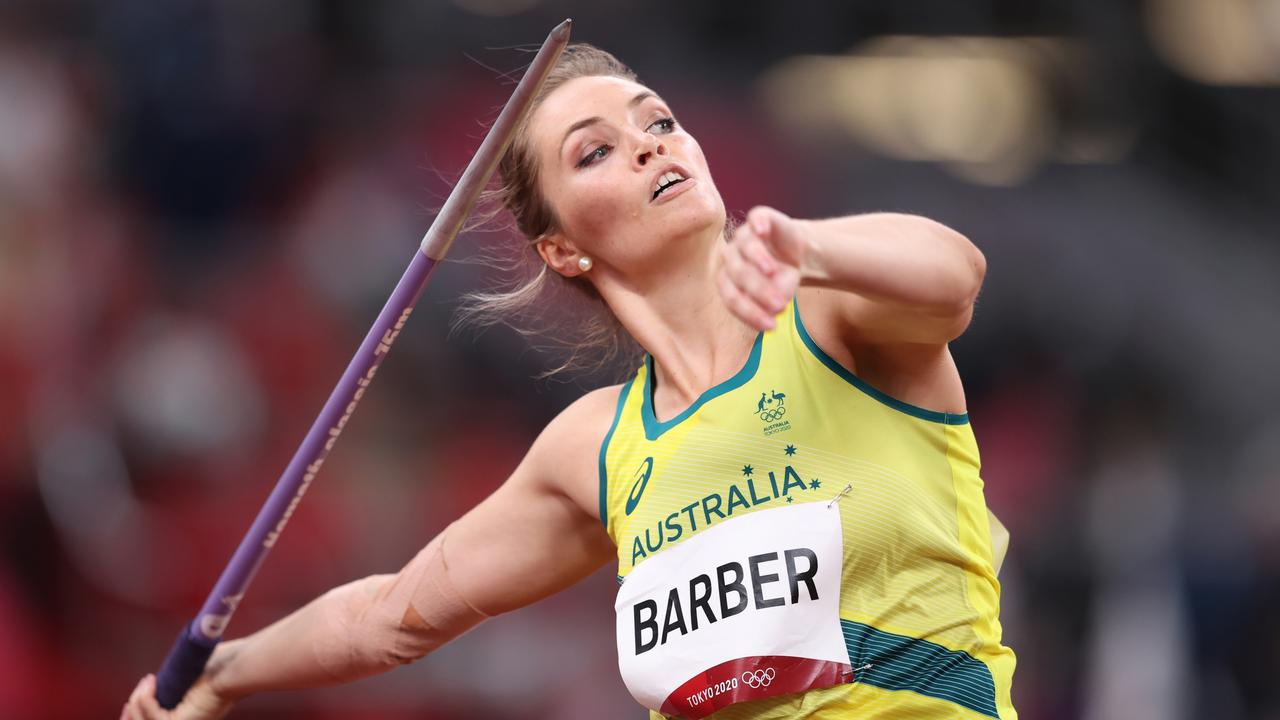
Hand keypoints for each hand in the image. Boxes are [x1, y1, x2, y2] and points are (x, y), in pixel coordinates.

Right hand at [121, 674, 233, 719]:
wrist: (234, 669)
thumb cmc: (224, 665)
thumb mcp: (194, 676)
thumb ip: (178, 681)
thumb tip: (160, 678)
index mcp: (190, 718)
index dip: (137, 716)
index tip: (131, 701)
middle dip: (131, 714)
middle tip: (131, 698)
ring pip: (142, 719)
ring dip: (138, 698)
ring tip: (148, 680)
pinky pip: (150, 713)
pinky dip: (144, 697)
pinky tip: (150, 681)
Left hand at [717, 206, 808, 330]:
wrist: (797, 253)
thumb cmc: (781, 278)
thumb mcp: (780, 294)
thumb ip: (773, 302)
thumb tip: (774, 310)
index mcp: (727, 279)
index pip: (731, 297)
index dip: (750, 312)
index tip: (772, 326)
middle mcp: (731, 256)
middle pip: (738, 273)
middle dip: (758, 290)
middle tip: (780, 305)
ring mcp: (744, 235)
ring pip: (745, 247)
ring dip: (758, 260)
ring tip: (774, 272)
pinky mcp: (760, 217)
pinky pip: (756, 217)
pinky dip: (758, 224)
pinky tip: (763, 232)